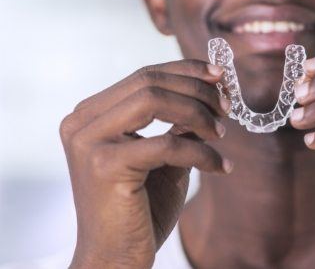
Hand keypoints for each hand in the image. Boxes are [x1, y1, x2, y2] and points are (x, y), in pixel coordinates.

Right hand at [60, 59, 231, 268]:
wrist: (115, 261)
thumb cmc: (141, 207)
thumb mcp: (163, 154)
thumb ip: (178, 120)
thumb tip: (213, 87)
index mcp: (91, 114)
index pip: (144, 75)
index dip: (186, 70)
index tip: (219, 75)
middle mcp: (82, 122)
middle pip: (149, 81)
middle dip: (196, 89)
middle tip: (226, 107)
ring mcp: (89, 142)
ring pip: (154, 100)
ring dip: (198, 113)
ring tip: (221, 133)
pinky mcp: (104, 166)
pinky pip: (166, 143)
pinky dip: (201, 152)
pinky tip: (220, 166)